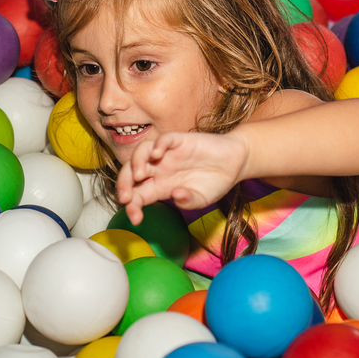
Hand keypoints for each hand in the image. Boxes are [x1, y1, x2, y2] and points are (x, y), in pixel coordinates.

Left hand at [116, 131, 249, 224]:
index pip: (138, 195)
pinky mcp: (179, 140)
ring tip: (139, 175)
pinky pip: (163, 139)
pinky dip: (157, 145)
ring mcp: (168, 153)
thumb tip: (176, 196)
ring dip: (135, 163)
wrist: (234, 163)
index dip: (132, 207)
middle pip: (131, 173)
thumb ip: (188, 201)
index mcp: (160, 187)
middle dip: (123, 184)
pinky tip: (158, 154)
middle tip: (125, 196)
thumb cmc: (215, 182)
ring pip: (142, 152)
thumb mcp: (202, 199)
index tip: (135, 218)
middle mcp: (159, 169)